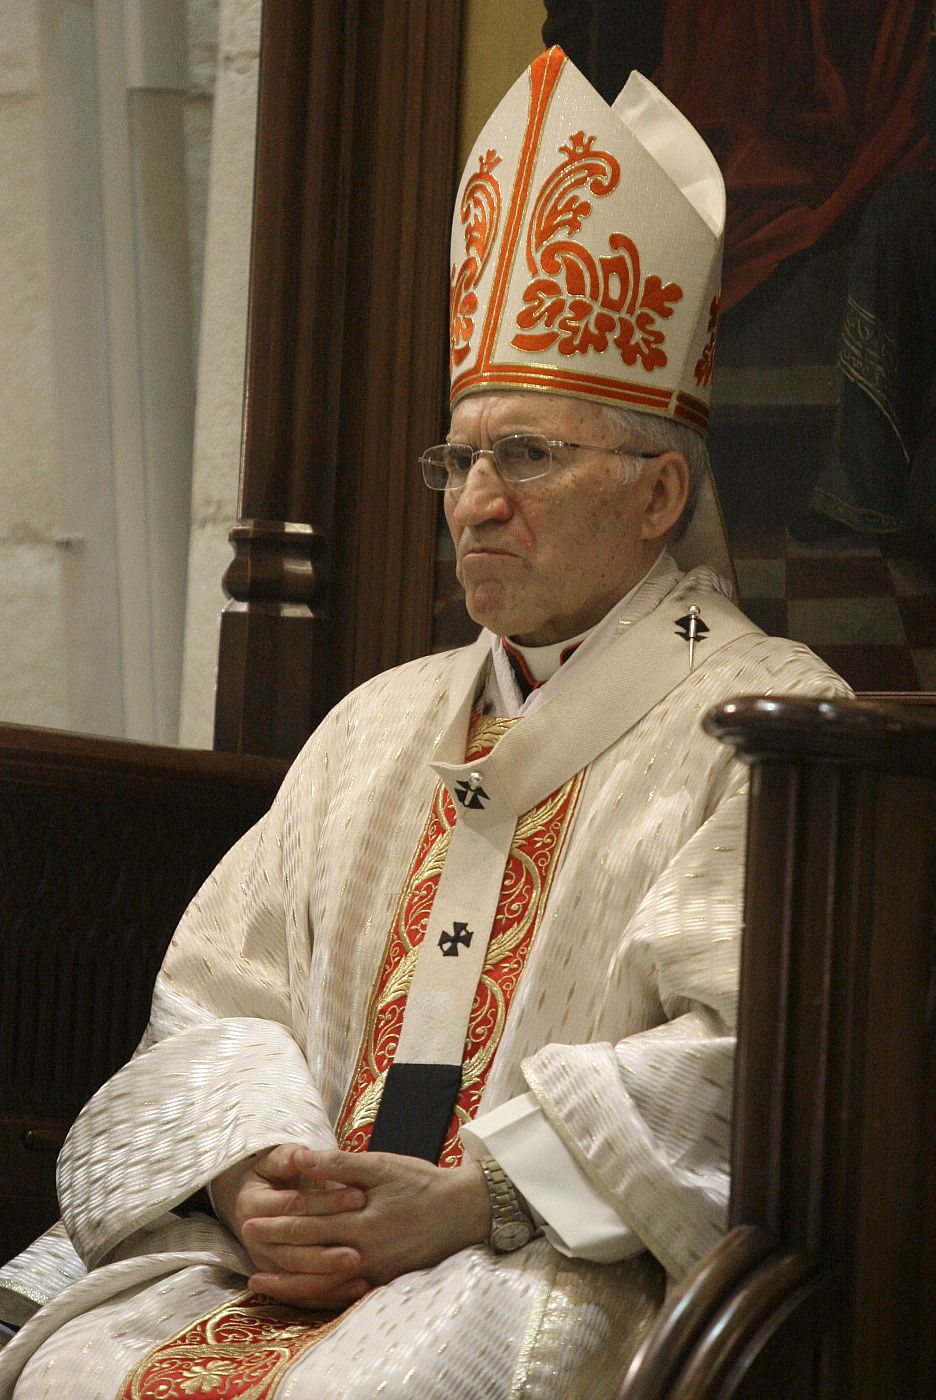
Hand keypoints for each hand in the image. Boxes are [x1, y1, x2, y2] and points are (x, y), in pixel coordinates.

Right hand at [211, 1143, 369, 1308]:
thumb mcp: (277, 1158)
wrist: (258, 1199)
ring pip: (297, 1276)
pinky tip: (358, 1288)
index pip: (293, 1205)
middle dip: (326, 1251)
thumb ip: (290, 1156)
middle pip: (293, 1249)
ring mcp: (265, 1263)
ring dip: (328, 1278)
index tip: (360, 1197)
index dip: (326, 1201)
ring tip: (360, 1269)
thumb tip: (303, 1155)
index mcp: (252, 1205)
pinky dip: (330, 1294)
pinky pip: (304, 1294)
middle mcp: (254, 1240)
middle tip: (358, 1251)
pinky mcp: (279, 1280)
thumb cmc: (276, 1172)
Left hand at [227, 1146, 491, 1306]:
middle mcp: (364, 1253)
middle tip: (246, 1241)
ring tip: (259, 1283)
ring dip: (287, 1284)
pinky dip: (315, 1297)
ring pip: (320, 1285)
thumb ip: (339, 1165)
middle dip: (275, 1248)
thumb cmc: (421, 1183)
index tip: (250, 1220)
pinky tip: (299, 1295)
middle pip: (308, 1255)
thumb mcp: (382, 1165)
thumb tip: (301, 1158)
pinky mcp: (382, 1282)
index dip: (277, 1222)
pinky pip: (341, 1296)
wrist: (463, 1211)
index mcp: (361, 1221)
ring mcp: (373, 1272)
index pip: (308, 1223)